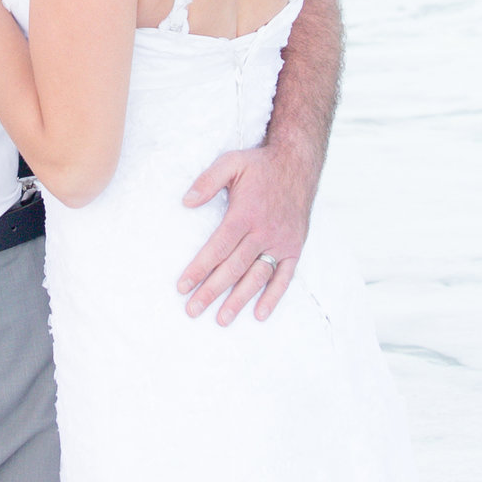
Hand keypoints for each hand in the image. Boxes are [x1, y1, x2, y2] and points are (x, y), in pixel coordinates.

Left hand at [179, 135, 310, 323]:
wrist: (299, 163)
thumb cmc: (259, 165)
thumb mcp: (231, 163)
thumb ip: (207, 181)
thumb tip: (185, 202)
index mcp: (245, 213)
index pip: (218, 248)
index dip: (199, 268)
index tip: (182, 286)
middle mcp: (264, 232)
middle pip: (234, 268)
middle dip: (212, 291)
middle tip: (193, 310)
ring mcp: (281, 242)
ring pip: (257, 276)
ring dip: (239, 300)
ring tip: (221, 319)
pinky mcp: (294, 247)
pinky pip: (285, 276)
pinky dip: (274, 296)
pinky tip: (259, 314)